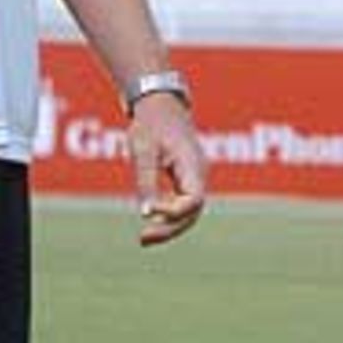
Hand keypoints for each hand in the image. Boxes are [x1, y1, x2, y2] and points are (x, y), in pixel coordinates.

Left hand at [129, 92, 206, 247]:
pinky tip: (150, 221)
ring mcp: (194, 177)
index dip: (173, 211)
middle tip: (143, 239)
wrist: (160, 103)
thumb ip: (146, 181)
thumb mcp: (144, 150)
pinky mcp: (186, 179)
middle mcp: (199, 174)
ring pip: (188, 211)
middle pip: (193, 212)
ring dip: (169, 226)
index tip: (148, 212)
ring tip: (144, 239)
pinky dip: (167, 215)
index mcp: (193, 164)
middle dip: (170, 228)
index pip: (194, 199)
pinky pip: (182, 204)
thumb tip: (146, 213)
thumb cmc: (151, 123)